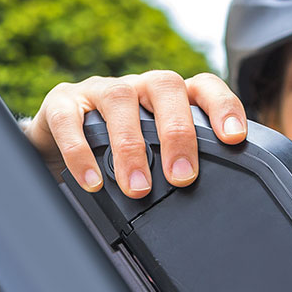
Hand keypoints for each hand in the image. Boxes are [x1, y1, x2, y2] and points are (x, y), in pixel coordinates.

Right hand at [24, 71, 247, 197]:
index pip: (203, 85)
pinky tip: (93, 182)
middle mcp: (139, 86)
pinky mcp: (62, 103)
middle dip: (177, 132)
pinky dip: (80, 151)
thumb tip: (213, 205)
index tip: (234, 138)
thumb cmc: (118, 149)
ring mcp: (99, 90)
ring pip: (120, 99)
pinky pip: (70, 120)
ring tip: (138, 188)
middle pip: (165, 87)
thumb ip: (179, 165)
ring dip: (131, 145)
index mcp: (170, 96)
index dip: (222, 106)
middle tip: (182, 177)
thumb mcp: (155, 153)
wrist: (57, 142)